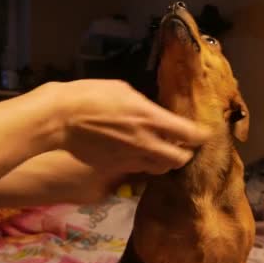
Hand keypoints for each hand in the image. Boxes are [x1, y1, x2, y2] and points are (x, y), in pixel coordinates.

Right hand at [47, 79, 209, 174]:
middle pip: (179, 159)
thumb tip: (152, 113)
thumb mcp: (124, 91)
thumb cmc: (91, 95)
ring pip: (159, 169)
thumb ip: (144, 106)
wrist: (61, 118)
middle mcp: (146, 142)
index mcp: (150, 118)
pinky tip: (136, 156)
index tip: (202, 134)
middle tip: (181, 146)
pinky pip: (137, 172)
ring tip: (160, 152)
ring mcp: (130, 159)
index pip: (189, 134)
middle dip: (184, 153)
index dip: (200, 135)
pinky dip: (142, 166)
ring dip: (164, 162)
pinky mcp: (115, 169)